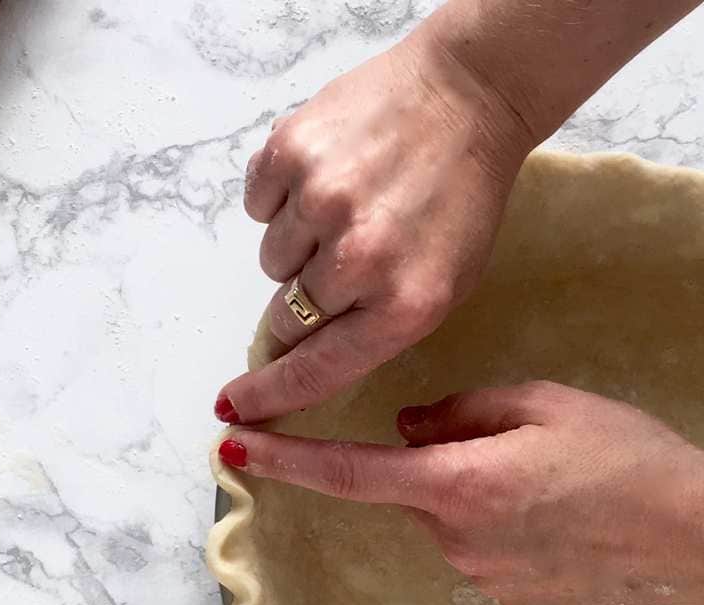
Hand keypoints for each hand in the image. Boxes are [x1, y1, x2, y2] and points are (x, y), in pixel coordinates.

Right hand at [216, 33, 534, 424]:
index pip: (316, 371)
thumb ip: (374, 328)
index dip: (268, 394)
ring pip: (271, 260)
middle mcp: (360, 260)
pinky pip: (258, 204)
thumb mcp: (443, 284)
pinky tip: (328, 173)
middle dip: (302, 300)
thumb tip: (298, 360)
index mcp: (404, 305)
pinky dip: (281, 196)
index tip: (235, 410)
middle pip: (287, 317)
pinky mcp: (292, 151)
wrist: (468, 95)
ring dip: (298, 243)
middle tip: (337, 260)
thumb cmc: (460, 199)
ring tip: (345, 206)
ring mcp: (322, 202)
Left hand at [218, 382, 703, 604]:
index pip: (348, 472)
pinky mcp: (510, 600)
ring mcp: (481, 577)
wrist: (694, 536)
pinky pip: (484, 550)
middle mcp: (454, 539)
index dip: (284, 460)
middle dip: (441, 460)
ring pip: (451, 519)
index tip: (231, 446)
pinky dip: (507, 528)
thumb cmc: (625, 455)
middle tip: (525, 442)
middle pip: (416, 487)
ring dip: (478, 494)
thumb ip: (460, 410)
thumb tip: (408, 426)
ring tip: (561, 483)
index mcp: (455, 483)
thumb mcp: (542, 403)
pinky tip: (566, 520)